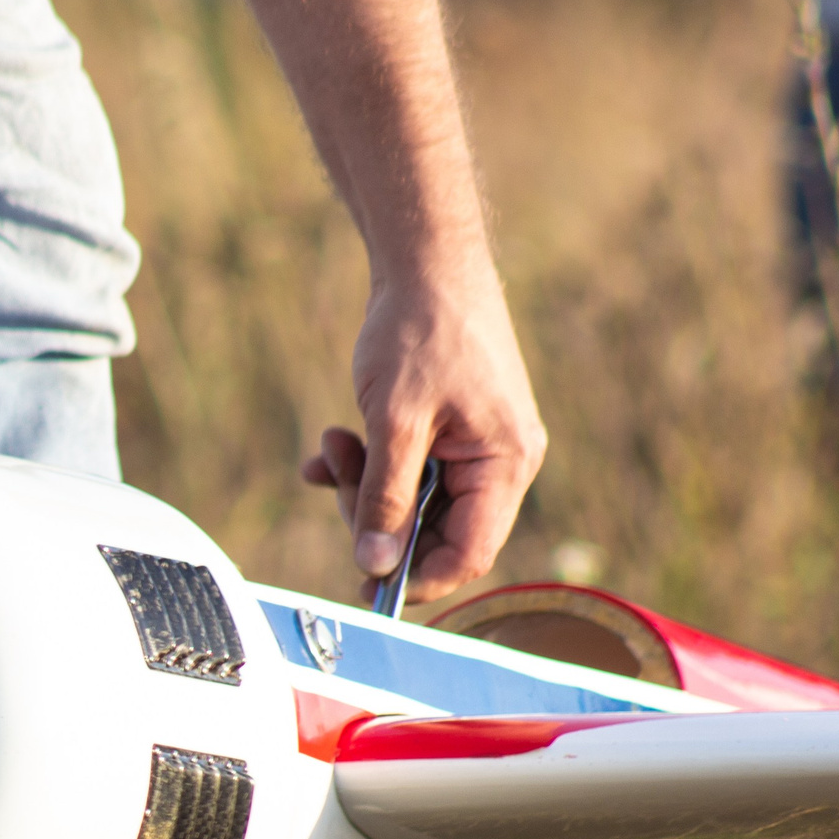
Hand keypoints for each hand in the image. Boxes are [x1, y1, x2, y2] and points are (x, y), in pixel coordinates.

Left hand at [301, 265, 544, 602]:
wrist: (427, 257)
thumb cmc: (419, 331)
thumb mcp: (393, 422)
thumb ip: (384, 498)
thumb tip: (373, 567)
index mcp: (506, 464)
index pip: (468, 553)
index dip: (415, 576)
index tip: (361, 582)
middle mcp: (501, 461)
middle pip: (436, 532)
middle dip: (375, 516)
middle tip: (334, 481)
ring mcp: (477, 445)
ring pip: (414, 501)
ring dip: (364, 483)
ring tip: (332, 443)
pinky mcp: (450, 429)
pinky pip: (408, 470)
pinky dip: (368, 464)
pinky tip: (333, 445)